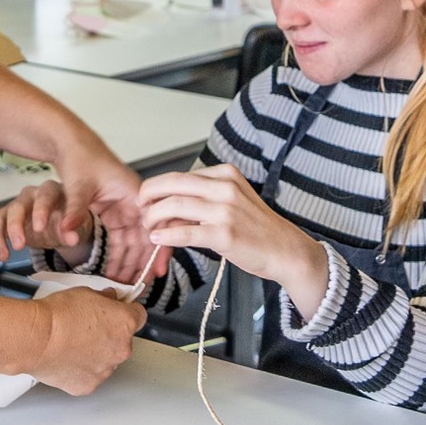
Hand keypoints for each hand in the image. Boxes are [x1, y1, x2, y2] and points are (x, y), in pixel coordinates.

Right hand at [0, 181, 93, 265]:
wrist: (62, 224)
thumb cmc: (68, 220)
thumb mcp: (76, 226)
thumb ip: (72, 231)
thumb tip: (73, 238)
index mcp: (50, 192)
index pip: (44, 197)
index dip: (41, 211)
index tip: (39, 228)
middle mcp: (30, 197)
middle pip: (17, 207)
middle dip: (15, 226)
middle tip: (19, 246)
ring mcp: (15, 207)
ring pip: (0, 216)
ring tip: (3, 256)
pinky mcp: (5, 218)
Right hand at [29, 288, 144, 395]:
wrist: (37, 339)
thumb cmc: (57, 316)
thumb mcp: (85, 292)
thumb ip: (104, 298)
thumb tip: (108, 299)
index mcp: (125, 323)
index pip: (138, 316)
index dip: (125, 312)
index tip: (116, 311)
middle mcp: (121, 349)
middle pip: (122, 341)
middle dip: (109, 335)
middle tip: (87, 329)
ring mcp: (105, 370)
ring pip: (106, 360)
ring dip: (96, 354)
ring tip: (72, 345)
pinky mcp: (88, 385)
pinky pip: (90, 376)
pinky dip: (81, 370)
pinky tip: (67, 359)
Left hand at [55, 141, 168, 279]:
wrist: (71, 146)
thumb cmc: (82, 158)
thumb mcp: (78, 186)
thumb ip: (75, 211)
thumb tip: (68, 232)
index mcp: (135, 193)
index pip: (155, 225)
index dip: (159, 249)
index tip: (157, 272)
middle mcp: (134, 202)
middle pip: (145, 238)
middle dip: (142, 264)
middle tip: (138, 287)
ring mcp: (125, 208)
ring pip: (133, 242)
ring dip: (130, 263)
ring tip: (125, 285)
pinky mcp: (114, 212)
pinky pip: (121, 239)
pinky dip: (119, 255)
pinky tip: (115, 271)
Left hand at [139, 165, 324, 309]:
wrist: (285, 250)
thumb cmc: (258, 228)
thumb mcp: (233, 201)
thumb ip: (204, 199)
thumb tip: (169, 208)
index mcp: (226, 174)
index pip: (181, 175)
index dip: (157, 186)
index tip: (147, 197)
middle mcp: (225, 187)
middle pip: (173, 184)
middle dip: (148, 196)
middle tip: (140, 208)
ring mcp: (225, 210)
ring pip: (175, 206)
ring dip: (153, 217)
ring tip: (148, 227)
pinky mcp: (225, 234)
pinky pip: (185, 232)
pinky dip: (166, 235)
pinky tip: (158, 239)